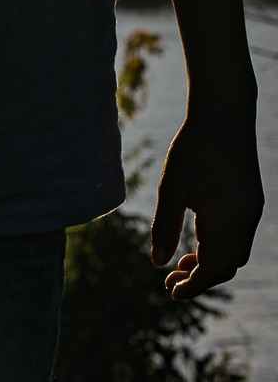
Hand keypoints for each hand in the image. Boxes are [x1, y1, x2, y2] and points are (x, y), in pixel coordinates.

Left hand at [149, 109, 263, 298]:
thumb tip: (157, 262)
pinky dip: (218, 245)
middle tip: (170, 282)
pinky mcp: (250, 200)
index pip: (214, 269)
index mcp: (229, 223)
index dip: (194, 286)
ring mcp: (251, 210)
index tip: (171, 294)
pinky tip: (196, 239)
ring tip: (179, 264)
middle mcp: (247, 221)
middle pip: (227, 264)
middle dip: (201, 278)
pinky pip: (237, 235)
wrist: (225, 114)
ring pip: (234, 250)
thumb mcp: (172, 189)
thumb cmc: (194, 149)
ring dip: (209, 261)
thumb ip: (165, 226)